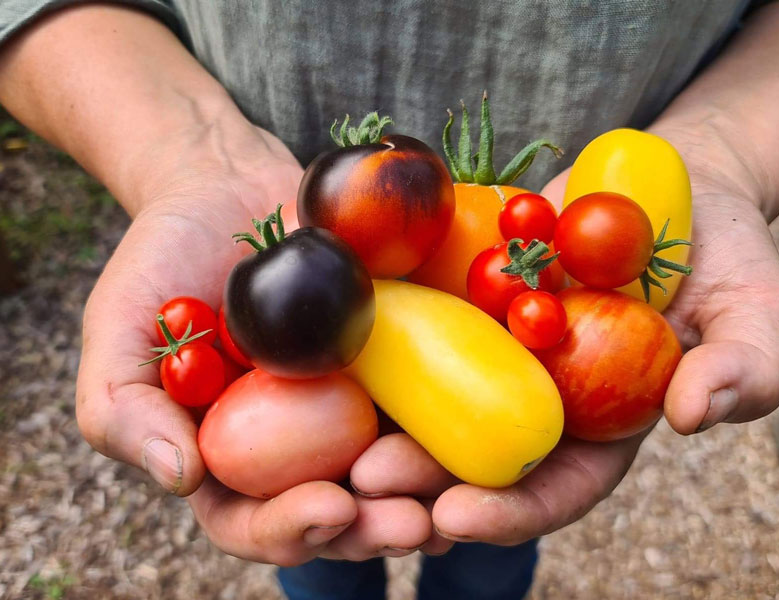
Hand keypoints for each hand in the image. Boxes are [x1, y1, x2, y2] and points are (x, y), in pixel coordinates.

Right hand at [75, 121, 433, 564]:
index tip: (330, 508)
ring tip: (455, 501)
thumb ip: (127, 410)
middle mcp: (295, 442)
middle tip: (414, 524)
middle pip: (339, 511)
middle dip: (374, 527)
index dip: (291, 531)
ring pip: (393, 471)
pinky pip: (429, 402)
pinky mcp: (395, 360)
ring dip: (427, 493)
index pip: (254, 521)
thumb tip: (183, 479)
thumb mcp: (120, 330)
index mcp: (229, 454)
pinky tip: (484, 442)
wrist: (228, 186)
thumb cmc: (163, 258)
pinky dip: (456, 428)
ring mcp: (349, 403)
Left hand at [351, 122, 778, 545]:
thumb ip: (742, 368)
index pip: (551, 489)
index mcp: (599, 427)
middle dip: (420, 481)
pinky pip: (417, 327)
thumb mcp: (752, 310)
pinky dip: (377, 346)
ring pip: (431, 401)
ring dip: (382, 424)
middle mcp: (537, 398)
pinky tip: (332, 355)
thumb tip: (696, 413)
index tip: (456, 519)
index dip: (507, 512)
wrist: (665, 182)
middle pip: (473, 457)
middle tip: (369, 486)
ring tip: (334, 441)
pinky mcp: (465, 298)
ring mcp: (495, 348)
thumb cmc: (719, 254)